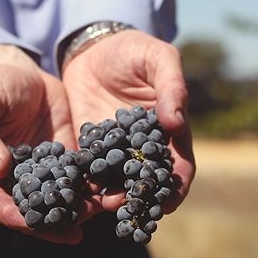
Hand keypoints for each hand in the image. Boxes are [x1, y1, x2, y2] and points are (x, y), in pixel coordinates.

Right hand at [0, 45, 89, 243]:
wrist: (23, 72)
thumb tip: (0, 168)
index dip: (12, 217)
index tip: (29, 223)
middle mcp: (17, 180)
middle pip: (33, 213)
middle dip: (54, 223)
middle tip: (75, 230)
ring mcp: (44, 172)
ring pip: (61, 200)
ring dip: (79, 210)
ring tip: (99, 210)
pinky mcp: (67, 159)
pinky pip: (80, 178)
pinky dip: (94, 187)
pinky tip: (110, 189)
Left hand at [61, 29, 195, 213]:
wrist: (94, 47)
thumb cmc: (134, 50)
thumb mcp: (158, 59)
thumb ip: (172, 87)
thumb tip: (176, 122)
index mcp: (168, 130)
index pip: (178, 164)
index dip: (177, 185)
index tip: (170, 202)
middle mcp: (142, 146)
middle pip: (147, 179)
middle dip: (140, 197)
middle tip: (129, 209)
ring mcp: (115, 148)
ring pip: (117, 180)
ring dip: (112, 195)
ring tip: (103, 205)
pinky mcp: (89, 145)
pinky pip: (90, 168)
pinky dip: (86, 181)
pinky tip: (79, 191)